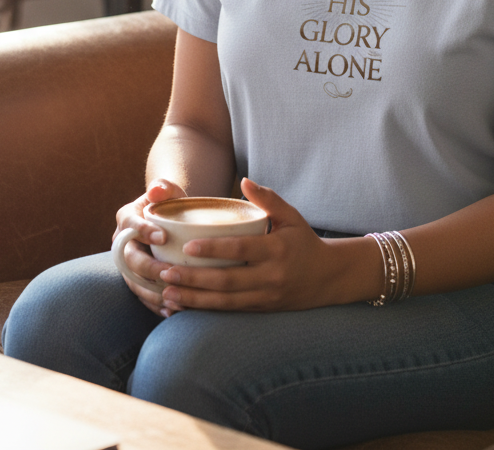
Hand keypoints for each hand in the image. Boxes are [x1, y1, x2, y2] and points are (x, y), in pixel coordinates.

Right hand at [113, 179, 186, 315]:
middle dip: (150, 268)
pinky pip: (142, 296)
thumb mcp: (168, 191)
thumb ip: (164, 187)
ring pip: (134, 282)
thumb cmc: (170, 203)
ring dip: (152, 292)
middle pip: (130, 259)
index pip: (130, 224)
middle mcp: (122, 243)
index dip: (144, 231)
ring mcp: (127, 264)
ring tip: (173, 298)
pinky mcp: (135, 280)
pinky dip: (154, 305)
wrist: (169, 220)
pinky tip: (171, 311)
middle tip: (172, 272)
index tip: (163, 237)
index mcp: (126, 218)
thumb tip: (158, 189)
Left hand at [157, 178, 372, 312]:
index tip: (188, 246)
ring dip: (194, 298)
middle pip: (227, 281)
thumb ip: (268, 199)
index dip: (214, 249)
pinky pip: (229, 311)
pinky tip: (184, 306)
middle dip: (194, 278)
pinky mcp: (261, 310)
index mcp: (277, 250)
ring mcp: (265, 298)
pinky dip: (205, 310)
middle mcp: (270, 277)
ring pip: (224, 302)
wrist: (327, 278)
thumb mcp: (292, 216)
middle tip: (166, 271)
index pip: (241, 250)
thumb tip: (244, 181)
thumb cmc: (304, 241)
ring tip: (167, 292)